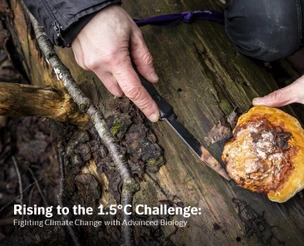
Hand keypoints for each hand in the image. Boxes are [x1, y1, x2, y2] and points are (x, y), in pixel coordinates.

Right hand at [72, 5, 159, 121]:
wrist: (82, 8)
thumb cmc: (109, 16)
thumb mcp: (134, 34)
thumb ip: (144, 59)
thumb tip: (152, 78)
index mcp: (115, 58)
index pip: (133, 90)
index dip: (146, 104)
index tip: (154, 115)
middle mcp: (99, 66)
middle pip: (121, 91)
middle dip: (130, 85)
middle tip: (133, 67)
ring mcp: (88, 66)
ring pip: (110, 84)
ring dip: (118, 77)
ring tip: (118, 54)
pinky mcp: (82, 64)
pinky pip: (100, 74)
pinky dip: (107, 69)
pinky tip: (107, 52)